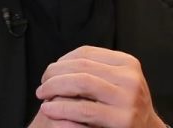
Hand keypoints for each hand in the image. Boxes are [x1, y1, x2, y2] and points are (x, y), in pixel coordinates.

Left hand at [33, 46, 166, 127]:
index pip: (87, 52)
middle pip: (82, 66)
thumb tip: (61, 64)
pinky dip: (61, 108)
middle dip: (56, 73)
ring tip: (42, 94)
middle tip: (43, 83)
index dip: (63, 60)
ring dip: (55, 87)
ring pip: (81, 83)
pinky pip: (83, 110)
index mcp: (128, 63)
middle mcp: (130, 78)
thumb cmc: (125, 107)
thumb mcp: (119, 81)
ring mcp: (128, 99)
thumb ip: (98, 70)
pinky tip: (49, 109)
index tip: (51, 70)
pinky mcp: (121, 120)